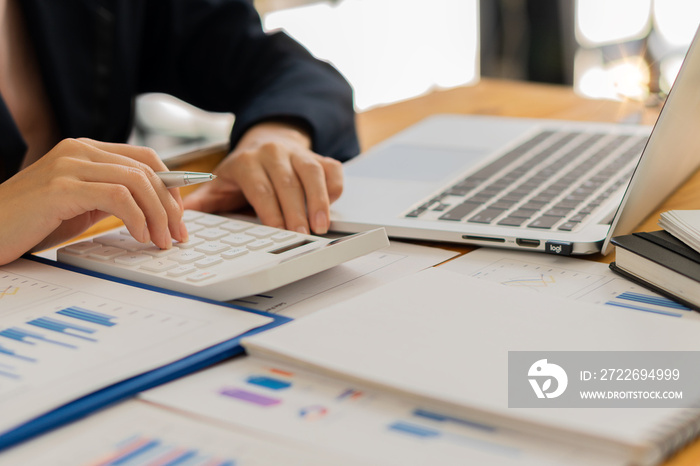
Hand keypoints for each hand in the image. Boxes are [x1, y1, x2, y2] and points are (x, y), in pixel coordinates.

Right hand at [0, 138, 186, 264]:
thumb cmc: (31, 222)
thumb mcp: (81, 204)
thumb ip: (111, 197)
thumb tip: (155, 207)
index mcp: (85, 150)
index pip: (145, 157)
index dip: (171, 185)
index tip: (180, 215)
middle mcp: (78, 150)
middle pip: (147, 169)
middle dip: (170, 205)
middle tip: (178, 234)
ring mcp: (69, 165)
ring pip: (137, 181)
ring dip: (158, 214)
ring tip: (162, 240)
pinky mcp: (62, 187)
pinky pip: (117, 196)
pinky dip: (137, 217)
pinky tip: (140, 236)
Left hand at [183, 121, 342, 234]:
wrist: (267, 140)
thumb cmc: (245, 171)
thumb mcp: (220, 183)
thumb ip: (204, 201)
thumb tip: (181, 217)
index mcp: (246, 161)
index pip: (260, 188)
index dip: (271, 211)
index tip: (277, 231)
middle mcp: (272, 153)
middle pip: (287, 183)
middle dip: (296, 211)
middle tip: (302, 235)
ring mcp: (297, 153)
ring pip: (312, 173)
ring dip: (318, 200)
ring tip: (320, 225)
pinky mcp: (318, 156)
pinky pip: (331, 169)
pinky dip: (333, 188)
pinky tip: (331, 207)